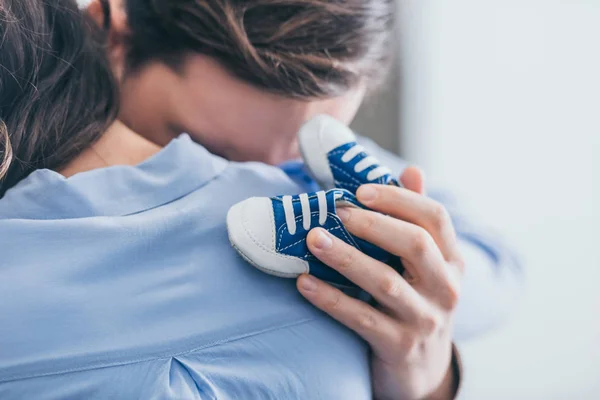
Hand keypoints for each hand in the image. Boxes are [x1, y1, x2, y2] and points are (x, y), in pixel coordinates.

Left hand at [297, 167, 462, 399]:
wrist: (422, 371)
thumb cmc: (415, 303)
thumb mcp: (425, 266)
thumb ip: (416, 220)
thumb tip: (413, 170)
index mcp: (452, 260)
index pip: (435, 217)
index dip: (399, 198)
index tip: (361, 191)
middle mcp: (446, 288)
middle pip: (416, 245)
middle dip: (373, 224)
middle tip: (336, 211)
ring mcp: (425, 320)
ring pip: (385, 282)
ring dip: (345, 257)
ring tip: (313, 239)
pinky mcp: (400, 347)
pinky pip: (362, 319)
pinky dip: (331, 299)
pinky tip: (305, 283)